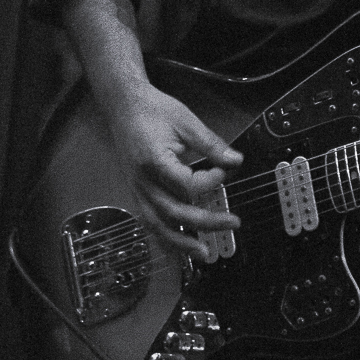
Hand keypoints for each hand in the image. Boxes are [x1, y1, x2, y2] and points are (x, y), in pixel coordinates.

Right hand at [99, 82, 242, 261]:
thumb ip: (211, 145)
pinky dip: (164, 237)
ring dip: (181, 242)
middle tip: (233, 223)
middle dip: (206, 222)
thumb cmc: (154, 110)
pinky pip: (149, 221)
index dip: (209, 182)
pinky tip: (179, 247)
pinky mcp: (137, 193)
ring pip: (157, 225)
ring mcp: (138, 190)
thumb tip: (236, 162)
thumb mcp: (186, 122)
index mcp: (155, 161)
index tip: (223, 172)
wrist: (124, 107)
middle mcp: (143, 181)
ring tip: (203, 253)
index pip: (186, 185)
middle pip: (174, 212)